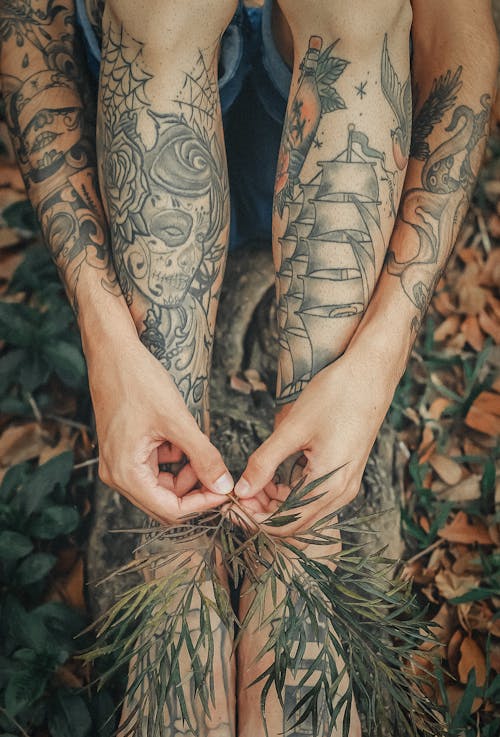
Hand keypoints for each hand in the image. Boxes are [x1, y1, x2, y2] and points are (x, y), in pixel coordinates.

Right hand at [85, 331, 233, 523]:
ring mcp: (121, 463)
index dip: (202, 504)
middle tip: (220, 470)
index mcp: (125, 473)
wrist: (113, 352)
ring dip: (187, 470)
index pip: (170, 510)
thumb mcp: (177, 420)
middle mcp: (118, 475)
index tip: (226, 490)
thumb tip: (224, 486)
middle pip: (166, 501)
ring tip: (198, 442)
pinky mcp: (127, 451)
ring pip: (164, 484)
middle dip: (196, 488)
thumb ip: (203, 456)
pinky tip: (181, 434)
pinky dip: (176, 456)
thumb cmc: (138, 381)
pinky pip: (157, 466)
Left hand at [234, 344, 398, 535]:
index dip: (253, 520)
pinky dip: (289, 491)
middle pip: (294, 522)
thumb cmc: (336, 396)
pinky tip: (271, 474)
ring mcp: (345, 484)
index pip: (284, 524)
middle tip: (237, 491)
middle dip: (261, 511)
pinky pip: (313, 495)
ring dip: (274, 501)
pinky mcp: (344, 473)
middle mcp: (341, 493)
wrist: (371, 374)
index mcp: (329, 486)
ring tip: (250, 480)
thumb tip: (241, 490)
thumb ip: (264, 462)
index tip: (230, 504)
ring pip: (302, 509)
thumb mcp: (293, 429)